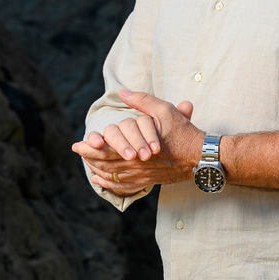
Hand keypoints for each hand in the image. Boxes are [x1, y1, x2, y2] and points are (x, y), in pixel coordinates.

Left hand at [73, 90, 199, 195]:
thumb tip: (122, 92)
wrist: (201, 157)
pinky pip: (124, 186)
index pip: (107, 150)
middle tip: (78, 151)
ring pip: (113, 176)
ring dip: (97, 170)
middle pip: (106, 164)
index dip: (90, 148)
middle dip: (89, 158)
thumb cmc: (183, 133)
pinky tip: (102, 180)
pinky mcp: (148, 181)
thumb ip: (142, 101)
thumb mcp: (164, 110)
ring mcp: (142, 175)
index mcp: (137, 147)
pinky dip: (110, 184)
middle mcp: (137, 164)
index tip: (77, 144)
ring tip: (87, 164)